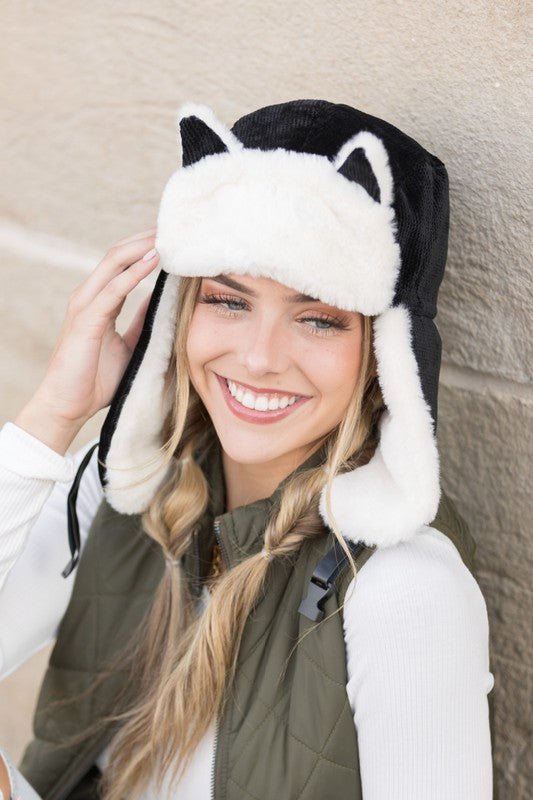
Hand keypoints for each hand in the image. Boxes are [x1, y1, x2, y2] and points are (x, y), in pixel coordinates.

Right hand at [15, 229, 159, 453]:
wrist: (68, 406)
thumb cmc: (96, 379)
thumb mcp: (130, 344)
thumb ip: (142, 320)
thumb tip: (162, 300)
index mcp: (99, 301)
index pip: (123, 263)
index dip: (147, 247)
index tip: (174, 238)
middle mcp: (89, 296)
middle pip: (119, 254)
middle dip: (147, 237)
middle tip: (176, 227)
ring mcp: (85, 306)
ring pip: (115, 263)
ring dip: (143, 247)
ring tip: (168, 235)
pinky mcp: (86, 321)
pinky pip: (113, 290)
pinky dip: (135, 273)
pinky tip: (155, 261)